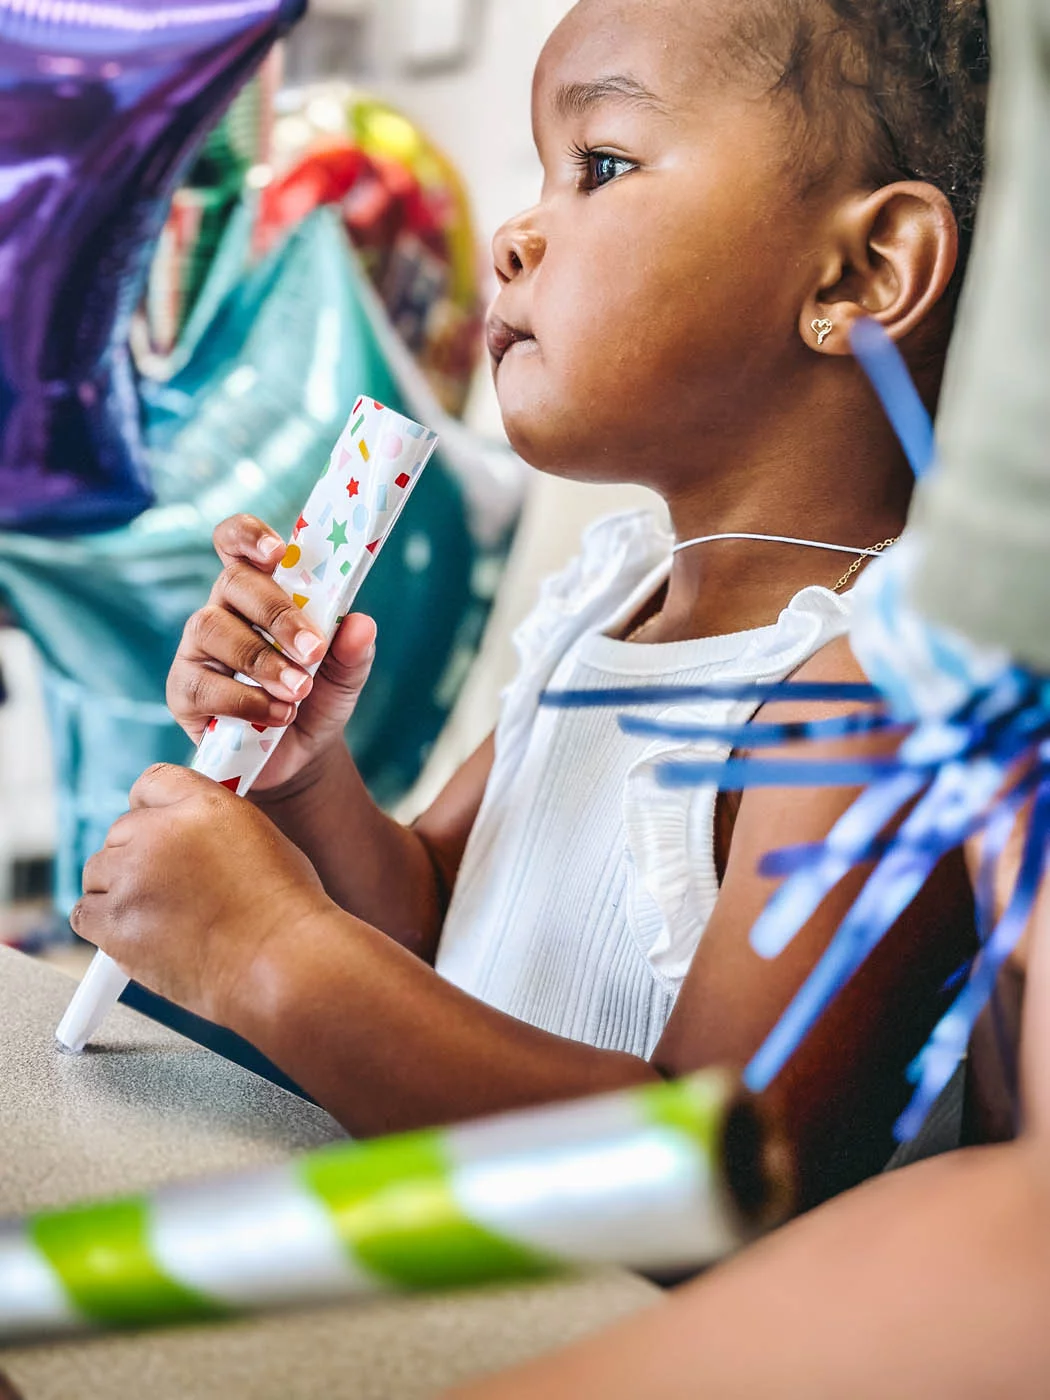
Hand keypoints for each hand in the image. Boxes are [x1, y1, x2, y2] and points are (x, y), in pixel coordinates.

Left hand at [72, 765, 332, 1024]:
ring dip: (120, 889)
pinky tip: (140, 931)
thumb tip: (179, 833)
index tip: (161, 829)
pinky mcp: (115, 925)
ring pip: (98, 872)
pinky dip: (104, 922)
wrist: (284, 963)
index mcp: (203, 804)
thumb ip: (210, 823)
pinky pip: (85, 913)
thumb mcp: (258, 837)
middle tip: (174, 887)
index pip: (152, 783)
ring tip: (162, 914)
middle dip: (139, 855)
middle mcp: (161, 834)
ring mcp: (133, 879)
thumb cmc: (282, 908)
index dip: (156, 810)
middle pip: (120, 831)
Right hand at [167, 513, 377, 791]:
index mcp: (261, 591)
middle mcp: (223, 611)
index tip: (278, 552)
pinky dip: (246, 700)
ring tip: (300, 691)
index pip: (238, 543)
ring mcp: (197, 650)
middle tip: (313, 651)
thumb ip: (353, 650)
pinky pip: (203, 685)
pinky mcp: (185, 691)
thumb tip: (362, 624)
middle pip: (233, 583)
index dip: (250, 536)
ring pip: (212, 629)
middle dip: (277, 614)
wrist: (301, 758)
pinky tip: (278, 715)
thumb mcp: (346, 676)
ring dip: (262, 660)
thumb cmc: (318, 700)